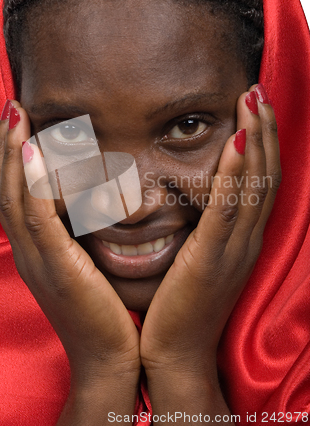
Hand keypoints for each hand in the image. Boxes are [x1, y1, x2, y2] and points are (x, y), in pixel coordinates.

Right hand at [0, 101, 139, 421]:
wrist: (109, 358)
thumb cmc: (104, 310)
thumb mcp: (89, 265)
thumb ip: (84, 234)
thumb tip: (93, 199)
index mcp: (37, 248)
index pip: (18, 191)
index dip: (14, 154)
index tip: (22, 119)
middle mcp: (29, 249)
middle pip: (7, 186)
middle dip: (7, 143)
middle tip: (13, 104)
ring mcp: (36, 258)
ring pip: (14, 194)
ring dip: (12, 151)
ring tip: (17, 113)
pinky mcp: (55, 266)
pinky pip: (36, 215)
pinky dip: (30, 182)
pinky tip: (32, 150)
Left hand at [140, 85, 280, 386]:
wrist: (177, 353)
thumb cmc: (182, 305)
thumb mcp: (197, 259)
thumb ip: (203, 229)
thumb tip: (194, 196)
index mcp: (242, 239)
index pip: (262, 181)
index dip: (263, 142)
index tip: (255, 108)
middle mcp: (247, 239)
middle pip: (266, 174)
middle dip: (265, 129)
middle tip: (259, 91)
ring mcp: (234, 249)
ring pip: (255, 184)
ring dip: (257, 138)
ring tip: (253, 100)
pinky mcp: (212, 258)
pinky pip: (229, 207)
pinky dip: (237, 172)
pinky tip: (238, 141)